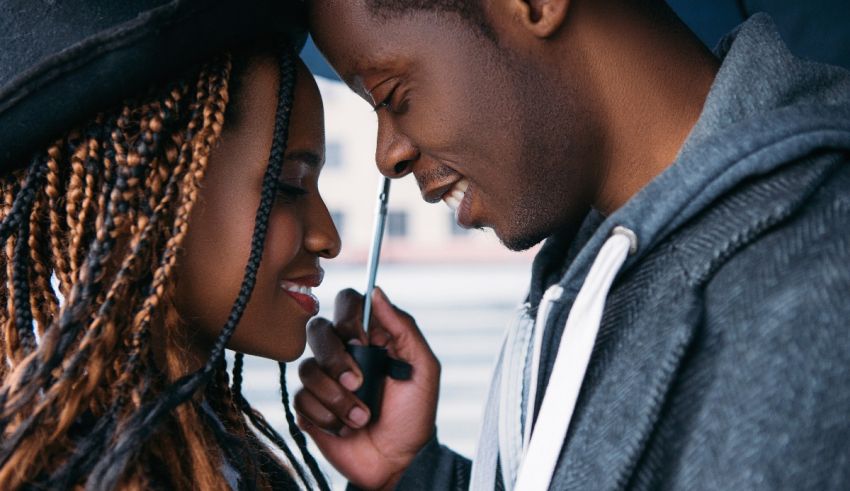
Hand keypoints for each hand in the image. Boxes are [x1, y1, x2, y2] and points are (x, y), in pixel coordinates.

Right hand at [295, 287, 439, 489]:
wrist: (398, 463)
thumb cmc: (414, 415)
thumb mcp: (423, 368)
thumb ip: (403, 328)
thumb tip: (376, 292)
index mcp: (370, 337)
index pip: (346, 303)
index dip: (347, 316)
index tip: (361, 338)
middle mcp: (343, 353)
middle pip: (318, 330)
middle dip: (336, 358)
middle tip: (358, 382)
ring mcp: (324, 380)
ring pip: (307, 368)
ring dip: (336, 397)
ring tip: (362, 417)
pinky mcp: (310, 407)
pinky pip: (301, 399)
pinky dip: (326, 415)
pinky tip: (346, 428)